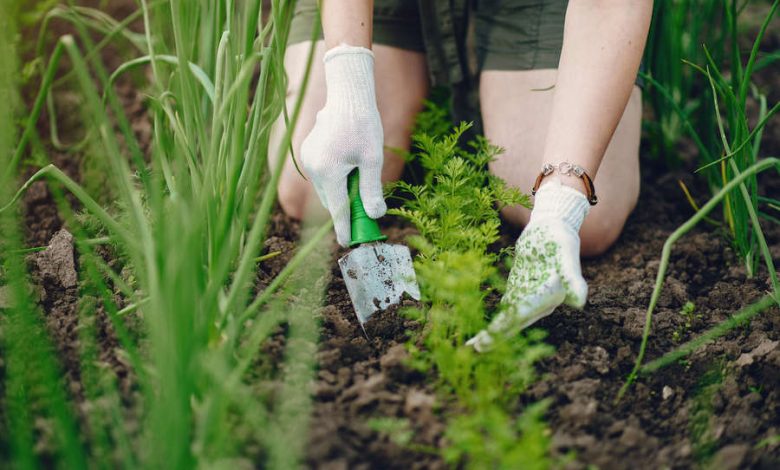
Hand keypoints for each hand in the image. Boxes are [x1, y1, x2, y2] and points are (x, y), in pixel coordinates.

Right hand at [301, 44, 385, 246]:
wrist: (347, 95)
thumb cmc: (363, 124)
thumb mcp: (372, 159)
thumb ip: (372, 190)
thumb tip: (375, 215)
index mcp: (329, 172)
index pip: (337, 210)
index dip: (344, 228)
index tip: (348, 243)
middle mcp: (313, 168)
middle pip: (331, 201)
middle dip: (345, 209)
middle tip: (364, 215)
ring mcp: (307, 160)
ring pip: (326, 189)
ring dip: (340, 193)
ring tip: (358, 182)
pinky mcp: (307, 153)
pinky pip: (321, 175)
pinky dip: (334, 180)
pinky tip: (348, 166)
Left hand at [467, 179, 589, 351]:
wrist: (553, 226)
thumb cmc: (561, 238)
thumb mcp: (566, 254)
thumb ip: (572, 277)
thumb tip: (579, 301)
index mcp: (551, 296)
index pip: (525, 312)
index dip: (507, 324)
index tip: (490, 335)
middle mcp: (541, 302)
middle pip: (515, 321)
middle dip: (496, 335)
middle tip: (475, 349)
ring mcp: (529, 297)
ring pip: (509, 319)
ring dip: (492, 333)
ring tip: (473, 347)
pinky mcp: (519, 290)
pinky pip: (505, 309)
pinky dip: (494, 321)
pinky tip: (479, 332)